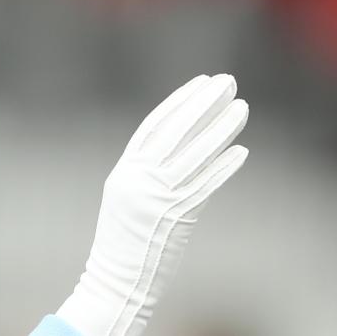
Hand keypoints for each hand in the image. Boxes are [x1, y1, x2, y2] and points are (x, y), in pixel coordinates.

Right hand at [55, 74, 248, 335]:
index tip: (201, 83)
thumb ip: (147, 169)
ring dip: (221, 128)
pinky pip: (205, 185)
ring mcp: (157, 196)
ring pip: (195, 154)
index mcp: (125, 169)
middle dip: (202, 103)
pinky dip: (223, 167)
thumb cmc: (125, 237)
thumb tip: (184, 143)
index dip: (179, 101)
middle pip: (175, 131)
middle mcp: (139, 177)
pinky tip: (241, 150)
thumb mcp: (127, 194)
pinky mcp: (176, 216)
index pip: (154, 125)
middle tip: (226, 82)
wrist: (116, 275)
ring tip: (242, 108)